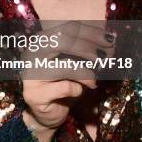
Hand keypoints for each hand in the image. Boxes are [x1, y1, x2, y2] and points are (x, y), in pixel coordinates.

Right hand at [22, 22, 114, 141]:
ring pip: (66, 66)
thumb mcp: (74, 63)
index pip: (68, 28)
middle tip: (108, 55)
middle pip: (63, 40)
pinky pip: (64, 88)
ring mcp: (31, 73)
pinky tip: (77, 92)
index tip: (110, 39)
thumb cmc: (62, 84)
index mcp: (41, 40)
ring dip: (86, 74)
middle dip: (90, 47)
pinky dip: (77, 90)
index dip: (91, 32)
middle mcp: (33, 53)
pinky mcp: (34, 94)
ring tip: (94, 82)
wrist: (45, 113)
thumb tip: (109, 39)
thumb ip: (85, 50)